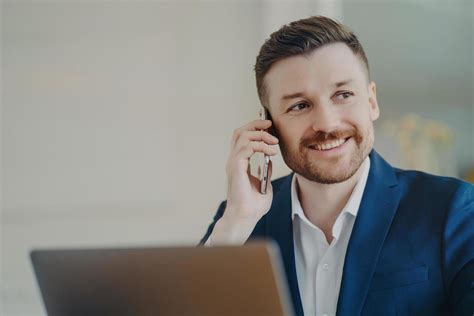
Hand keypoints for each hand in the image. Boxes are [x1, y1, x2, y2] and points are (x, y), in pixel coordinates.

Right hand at [209, 119, 278, 244]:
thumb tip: (269, 160)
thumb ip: (266, 172)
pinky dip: (261, 146)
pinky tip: (271, 153)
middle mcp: (234, 161)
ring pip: (242, 136)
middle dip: (255, 124)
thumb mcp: (265, 185)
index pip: (242, 138)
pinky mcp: (236, 168)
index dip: (254, 129)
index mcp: (239, 163)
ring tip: (274, 142)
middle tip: (270, 124)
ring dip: (261, 135)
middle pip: (240, 132)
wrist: (247, 217)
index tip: (269, 126)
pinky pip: (247, 148)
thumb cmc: (253, 206)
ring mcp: (233, 163)